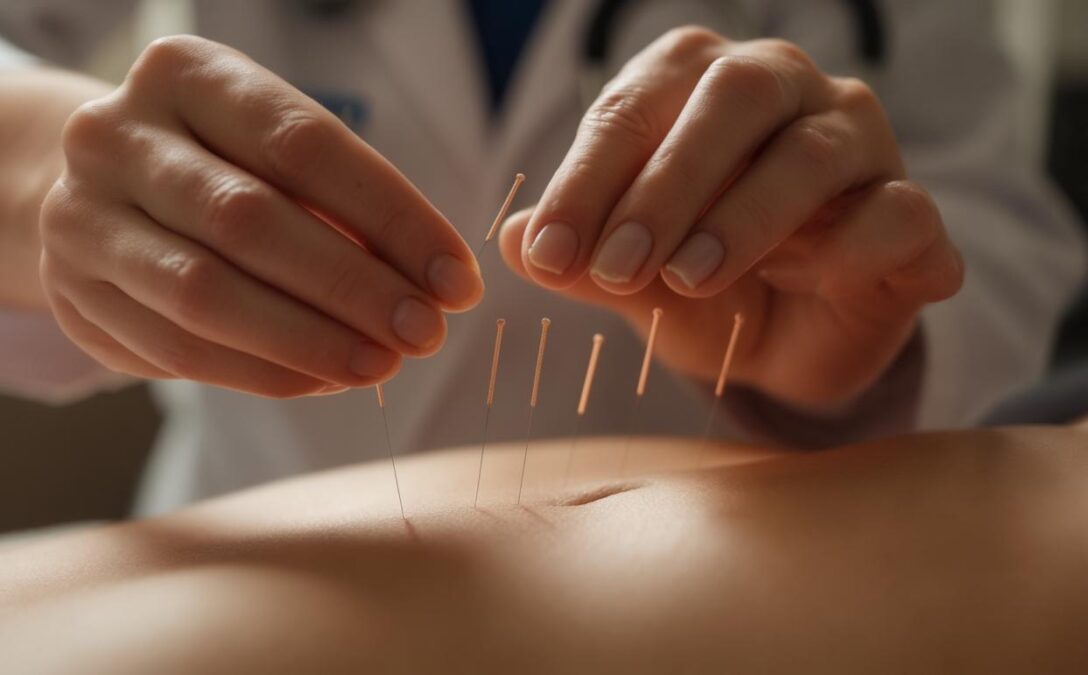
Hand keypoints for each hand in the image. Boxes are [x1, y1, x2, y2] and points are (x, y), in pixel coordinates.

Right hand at [40, 36, 481, 396]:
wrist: (102, 190)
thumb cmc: (221, 166)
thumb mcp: (274, 153)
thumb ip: (341, 204)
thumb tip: (431, 284)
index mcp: (184, 74)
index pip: (303, 144)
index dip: (392, 217)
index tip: (456, 277)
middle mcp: (114, 134)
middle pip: (250, 220)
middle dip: (353, 287)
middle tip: (425, 333)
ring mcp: (80, 215)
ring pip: (206, 294)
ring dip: (309, 342)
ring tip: (382, 365)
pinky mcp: (71, 293)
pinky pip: (179, 349)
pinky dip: (263, 373)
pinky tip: (323, 380)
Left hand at [505, 28, 962, 409]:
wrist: (783, 343)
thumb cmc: (699, 285)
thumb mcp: (629, 279)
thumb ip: (577, 260)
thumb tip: (511, 240)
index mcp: (697, 86)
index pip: (635, 106)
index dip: (586, 181)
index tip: (547, 253)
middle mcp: (784, 91)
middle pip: (732, 98)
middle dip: (665, 185)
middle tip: (616, 267)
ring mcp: (858, 144)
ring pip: (813, 149)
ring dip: (744, 215)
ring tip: (688, 278)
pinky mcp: (911, 212)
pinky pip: (897, 211)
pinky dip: (852, 247)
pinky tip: (809, 284)